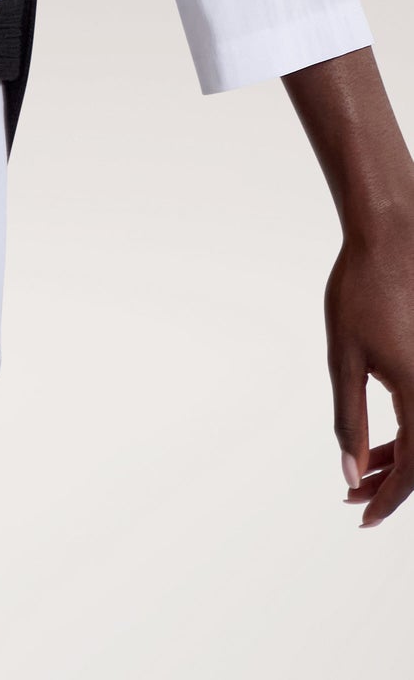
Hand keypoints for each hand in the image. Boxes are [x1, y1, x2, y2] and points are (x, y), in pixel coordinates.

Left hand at [328, 211, 413, 526]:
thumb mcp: (344, 356)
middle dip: (391, 484)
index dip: (387, 500)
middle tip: (353, 495)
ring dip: (399, 459)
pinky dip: (409, 431)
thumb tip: (351, 471)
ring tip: (360, 470)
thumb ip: (348, 419)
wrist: (391, 235)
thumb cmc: (362, 288)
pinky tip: (381, 440)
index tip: (362, 517)